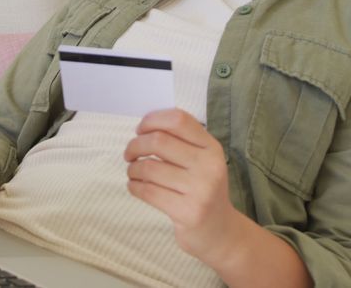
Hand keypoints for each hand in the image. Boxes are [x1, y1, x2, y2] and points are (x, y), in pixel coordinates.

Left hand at [123, 109, 246, 261]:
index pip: (178, 120)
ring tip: (133, 172)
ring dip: (133, 168)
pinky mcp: (188, 212)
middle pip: (159, 141)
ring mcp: (200, 190)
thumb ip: (181, 142)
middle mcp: (209, 165)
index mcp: (212, 148)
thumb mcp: (202, 161)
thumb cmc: (203, 190)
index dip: (152, 120)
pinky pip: (148, 191)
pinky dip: (134, 186)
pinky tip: (135, 186)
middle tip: (129, 154)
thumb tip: (144, 128)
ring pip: (149, 167)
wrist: (221, 232)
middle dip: (135, 145)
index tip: (140, 130)